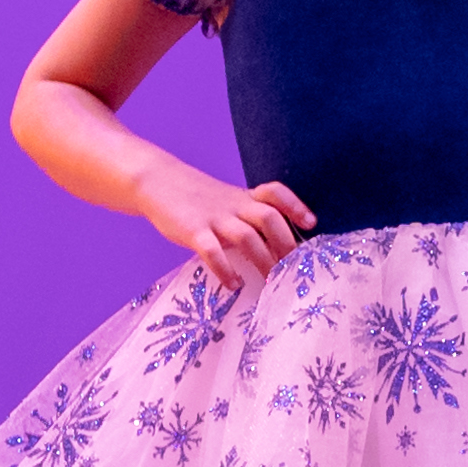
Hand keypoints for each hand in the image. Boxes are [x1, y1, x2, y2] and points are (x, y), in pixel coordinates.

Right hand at [148, 167, 312, 286]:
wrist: (156, 182)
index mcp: (245, 198)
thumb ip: (250, 221)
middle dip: (285, 244)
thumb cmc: (199, 200)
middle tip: (293, 268)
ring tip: (271, 281)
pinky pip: (211, 250)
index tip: (310, 223)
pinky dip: (225, 268)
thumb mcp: (229, 203)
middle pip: (269, 217)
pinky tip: (234, 284)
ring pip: (246, 236)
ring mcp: (214, 217)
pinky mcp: (192, 230)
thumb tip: (279, 252)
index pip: (275, 193)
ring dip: (262, 260)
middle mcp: (234, 205)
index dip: (295, 205)